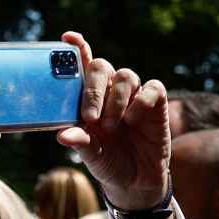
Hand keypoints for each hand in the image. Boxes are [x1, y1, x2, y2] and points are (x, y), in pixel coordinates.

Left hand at [56, 31, 170, 211]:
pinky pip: (151, 87)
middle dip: (94, 88)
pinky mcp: (155, 103)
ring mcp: (132, 96)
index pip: (82, 66)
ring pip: (125, 76)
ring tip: (111, 126)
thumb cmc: (107, 161)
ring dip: (115, 100)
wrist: (134, 181)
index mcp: (88, 99)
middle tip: (90, 116)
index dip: (77, 49)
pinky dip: (141, 101)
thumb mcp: (90, 154)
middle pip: (102, 67)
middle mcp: (109, 92)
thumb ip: (79, 141)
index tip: (68, 38)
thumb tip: (63, 135)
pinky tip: (134, 119)